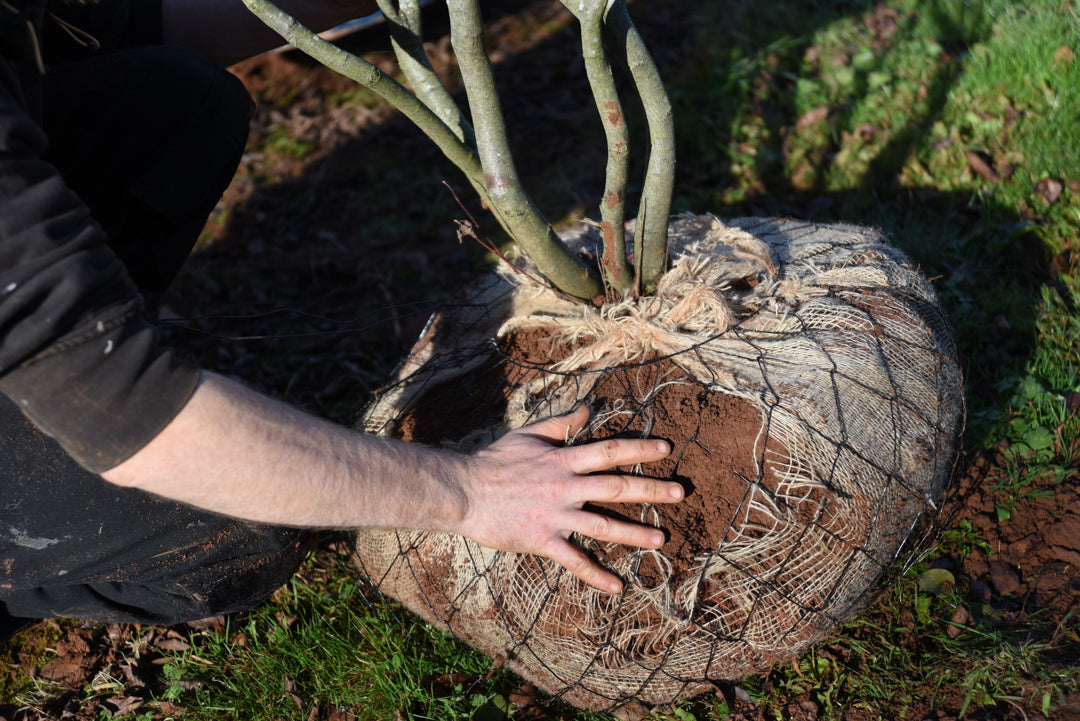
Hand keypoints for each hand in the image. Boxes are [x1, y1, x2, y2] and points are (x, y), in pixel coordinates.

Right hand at [458, 406, 681, 592]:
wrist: (464, 492)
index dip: (639, 448)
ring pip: (603, 525)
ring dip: (634, 533)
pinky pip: (574, 560)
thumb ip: (561, 423)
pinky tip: (616, 586)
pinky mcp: (542, 540)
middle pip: (617, 486)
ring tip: (661, 540)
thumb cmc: (494, 461)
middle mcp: (565, 486)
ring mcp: (555, 515)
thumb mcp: (528, 434)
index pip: (609, 450)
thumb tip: (588, 408)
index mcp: (563, 460)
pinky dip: (596, 574)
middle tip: (680, 493)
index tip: (666, 448)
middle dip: (651, 489)